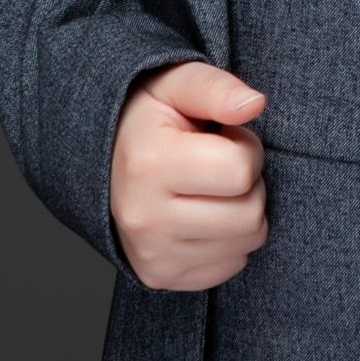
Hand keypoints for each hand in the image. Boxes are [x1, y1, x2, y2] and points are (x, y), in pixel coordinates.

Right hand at [110, 60, 268, 290]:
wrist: (105, 160)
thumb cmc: (151, 118)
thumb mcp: (177, 84)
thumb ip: (216, 88)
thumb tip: (254, 104)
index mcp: (147, 164)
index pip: (241, 170)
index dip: (245, 147)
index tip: (223, 138)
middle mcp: (143, 217)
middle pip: (250, 214)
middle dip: (248, 184)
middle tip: (218, 166)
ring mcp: (150, 253)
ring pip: (246, 242)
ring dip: (242, 212)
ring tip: (210, 189)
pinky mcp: (160, 276)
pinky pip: (232, 266)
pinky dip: (229, 241)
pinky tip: (202, 216)